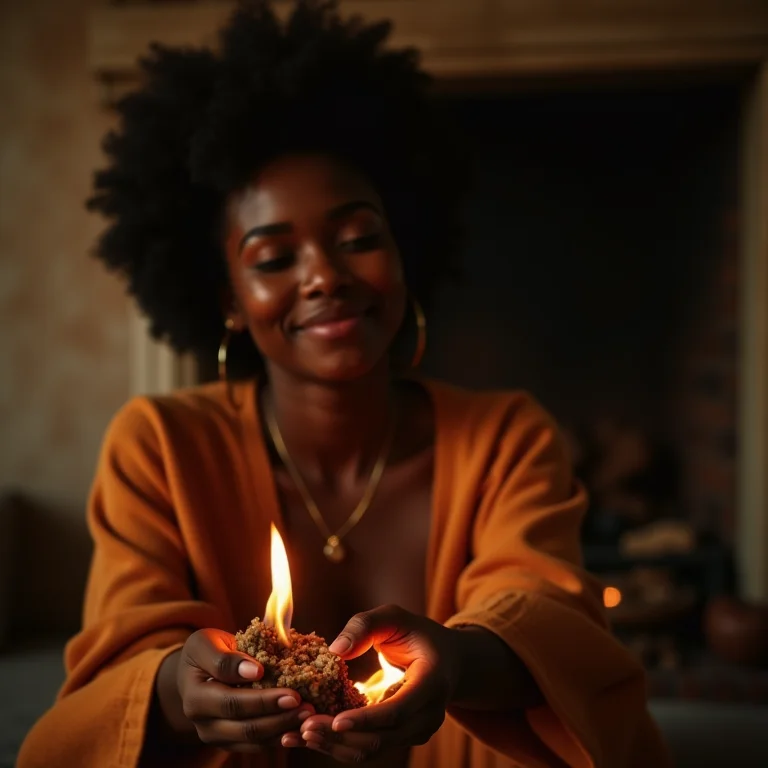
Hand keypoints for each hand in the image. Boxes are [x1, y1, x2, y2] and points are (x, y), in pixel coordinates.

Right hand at [176, 628, 314, 752]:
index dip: (263, 700)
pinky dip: (280, 736)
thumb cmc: (206, 650)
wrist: (196, 670)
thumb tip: (255, 670)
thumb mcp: (207, 643)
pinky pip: (258, 745)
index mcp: (195, 698)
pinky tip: (300, 724)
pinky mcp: (231, 742)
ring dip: (284, 729)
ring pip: (254, 741)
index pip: (232, 703)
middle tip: (307, 706)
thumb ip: (225, 657)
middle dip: (279, 717)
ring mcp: (217, 737)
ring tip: (309, 715)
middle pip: (246, 728)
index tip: (292, 692)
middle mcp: (203, 724)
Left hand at [294, 604, 460, 762]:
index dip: (367, 719)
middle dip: (341, 736)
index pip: (399, 710)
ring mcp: (416, 731)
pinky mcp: (401, 738)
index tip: (335, 721)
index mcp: (432, 682)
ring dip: (335, 746)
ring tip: (299, 733)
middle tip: (304, 726)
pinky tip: (311, 736)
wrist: (446, 660)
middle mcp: (428, 714)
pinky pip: (370, 747)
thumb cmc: (417, 633)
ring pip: (374, 749)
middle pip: (384, 738)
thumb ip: (365, 625)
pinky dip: (340, 745)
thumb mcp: (394, 617)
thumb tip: (335, 649)